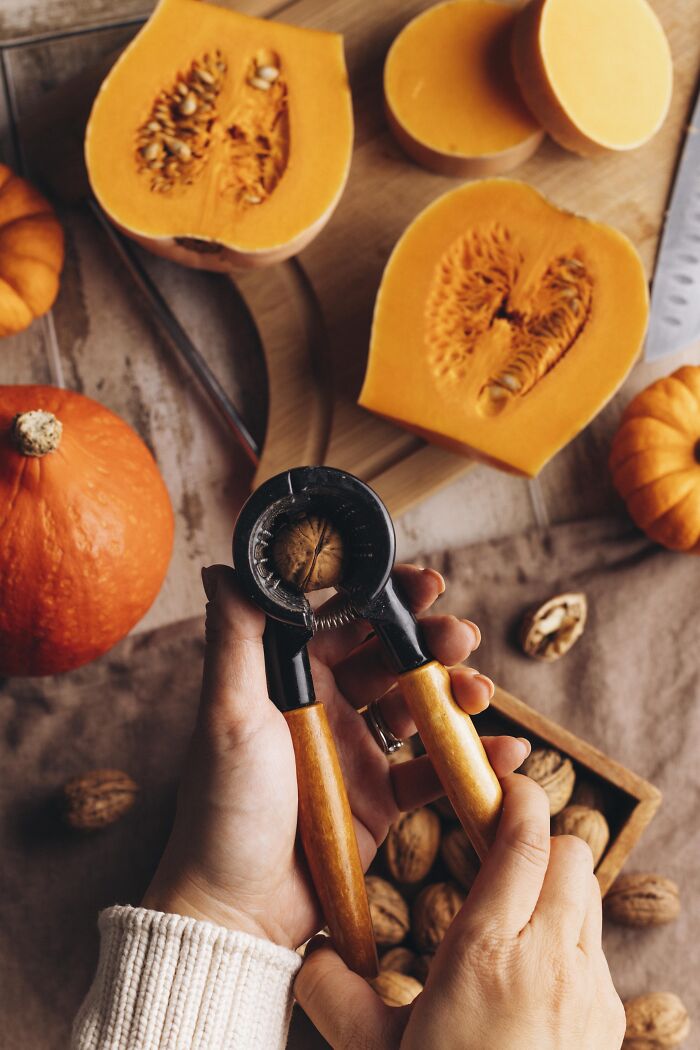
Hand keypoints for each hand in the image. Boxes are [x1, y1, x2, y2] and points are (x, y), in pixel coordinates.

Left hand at [143, 563, 529, 949]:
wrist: (239, 908)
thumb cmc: (224, 807)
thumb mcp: (228, 714)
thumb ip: (236, 637)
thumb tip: (228, 565)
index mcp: (290, 677)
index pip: (345, 619)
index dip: (386, 597)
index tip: (424, 583)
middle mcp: (326, 706)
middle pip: (391, 657)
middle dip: (430, 640)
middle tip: (461, 635)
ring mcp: (358, 751)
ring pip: (418, 704)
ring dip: (454, 691)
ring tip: (480, 690)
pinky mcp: (382, 798)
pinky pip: (434, 768)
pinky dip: (470, 757)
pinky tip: (504, 750)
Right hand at [296, 775, 625, 1049]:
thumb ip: (334, 992)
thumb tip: (305, 956)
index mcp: (488, 952)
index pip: (526, 840)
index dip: (518, 798)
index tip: (499, 783)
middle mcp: (550, 961)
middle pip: (570, 853)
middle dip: (536, 840)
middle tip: (495, 852)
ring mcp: (590, 992)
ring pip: (586, 896)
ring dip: (554, 886)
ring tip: (509, 912)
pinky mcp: (609, 1021)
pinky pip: (595, 947)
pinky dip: (569, 934)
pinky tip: (529, 969)